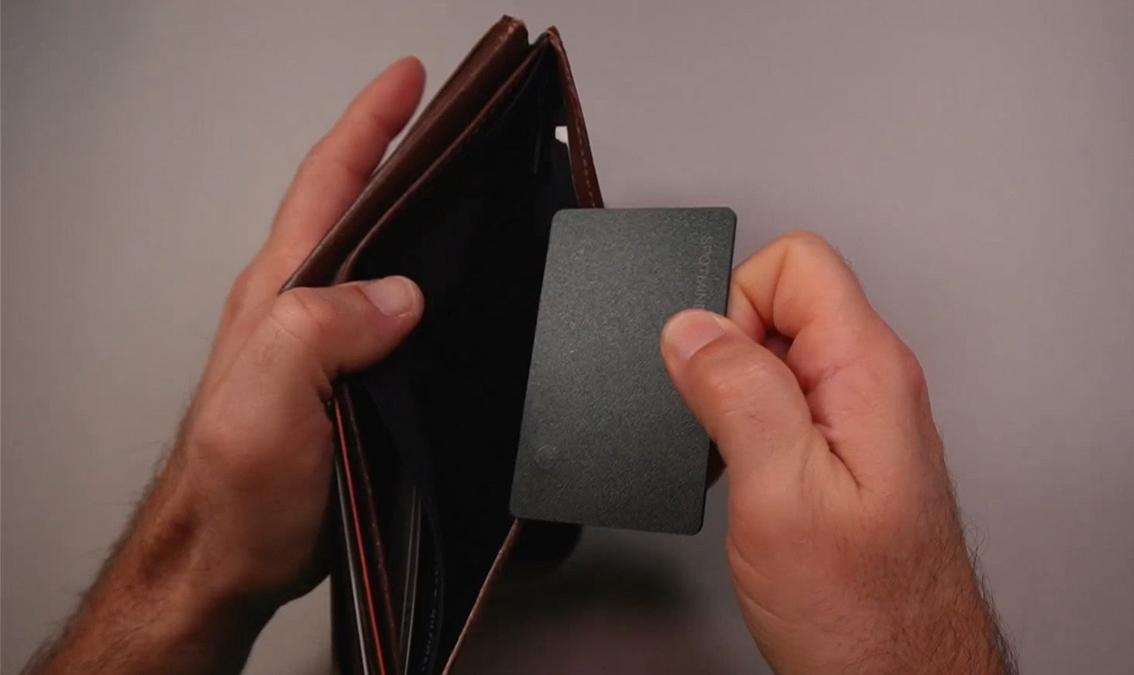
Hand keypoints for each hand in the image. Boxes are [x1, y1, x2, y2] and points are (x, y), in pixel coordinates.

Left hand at [27, 58, 425, 674]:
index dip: (371, 125)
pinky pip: (393, 314)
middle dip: (401, 151)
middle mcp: (305, 306)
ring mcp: (327, 343)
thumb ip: (320, 330)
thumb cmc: (238, 489)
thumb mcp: (267, 399)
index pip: (331, 184)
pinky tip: (450, 291)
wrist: (233, 556)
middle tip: (450, 119)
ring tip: (459, 185)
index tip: (411, 80)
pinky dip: (425, 285)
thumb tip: (399, 293)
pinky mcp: (352, 381)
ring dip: (416, 215)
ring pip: (379, 258)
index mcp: (285, 291)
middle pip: (357, 206)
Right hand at [661, 232, 1012, 673]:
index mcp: (867, 371)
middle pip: (784, 302)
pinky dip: (750, 428)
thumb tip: (690, 328)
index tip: (717, 373)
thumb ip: (736, 392)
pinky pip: (785, 402)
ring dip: (738, 397)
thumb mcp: (777, 492)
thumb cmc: (861, 609)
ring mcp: (863, 418)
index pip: (796, 263)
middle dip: (731, 354)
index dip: (736, 303)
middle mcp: (874, 384)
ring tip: (742, 463)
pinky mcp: (846, 451)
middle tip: (729, 431)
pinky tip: (751, 479)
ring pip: (779, 355)